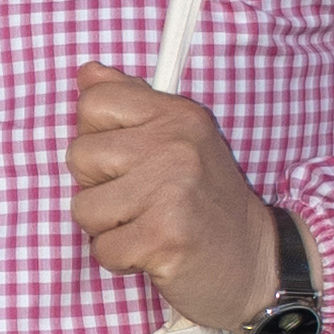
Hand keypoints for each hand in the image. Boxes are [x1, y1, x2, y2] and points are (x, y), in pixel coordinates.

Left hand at [66, 66, 278, 331]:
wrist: (254, 261)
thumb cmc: (205, 204)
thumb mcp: (178, 140)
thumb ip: (131, 103)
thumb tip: (85, 72)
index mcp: (177, 114)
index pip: (93, 101)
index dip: (95, 137)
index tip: (126, 160)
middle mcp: (175, 144)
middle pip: (79, 155)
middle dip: (97, 187)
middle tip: (140, 201)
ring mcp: (171, 189)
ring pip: (83, 208)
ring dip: (107, 228)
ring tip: (145, 227)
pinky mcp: (164, 236)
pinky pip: (102, 249)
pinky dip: (121, 260)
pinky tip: (152, 252)